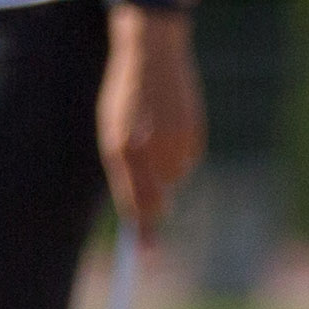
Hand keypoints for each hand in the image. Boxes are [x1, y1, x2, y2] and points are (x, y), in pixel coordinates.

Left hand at [98, 10, 199, 227]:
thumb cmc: (125, 95)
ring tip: (154, 135)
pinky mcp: (195, 135)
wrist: (151, 55)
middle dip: (152, 195)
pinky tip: (171, 126)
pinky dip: (180, 152)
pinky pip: (188, 160)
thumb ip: (125, 165)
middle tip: (145, 169)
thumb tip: (141, 206)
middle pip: (158, 196)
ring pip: (174, 177)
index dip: (142, 230)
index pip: (135, 201)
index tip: (147, 253)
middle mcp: (150, 150)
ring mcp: (175, 143)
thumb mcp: (113, 129)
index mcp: (120, 148)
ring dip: (165, 167)